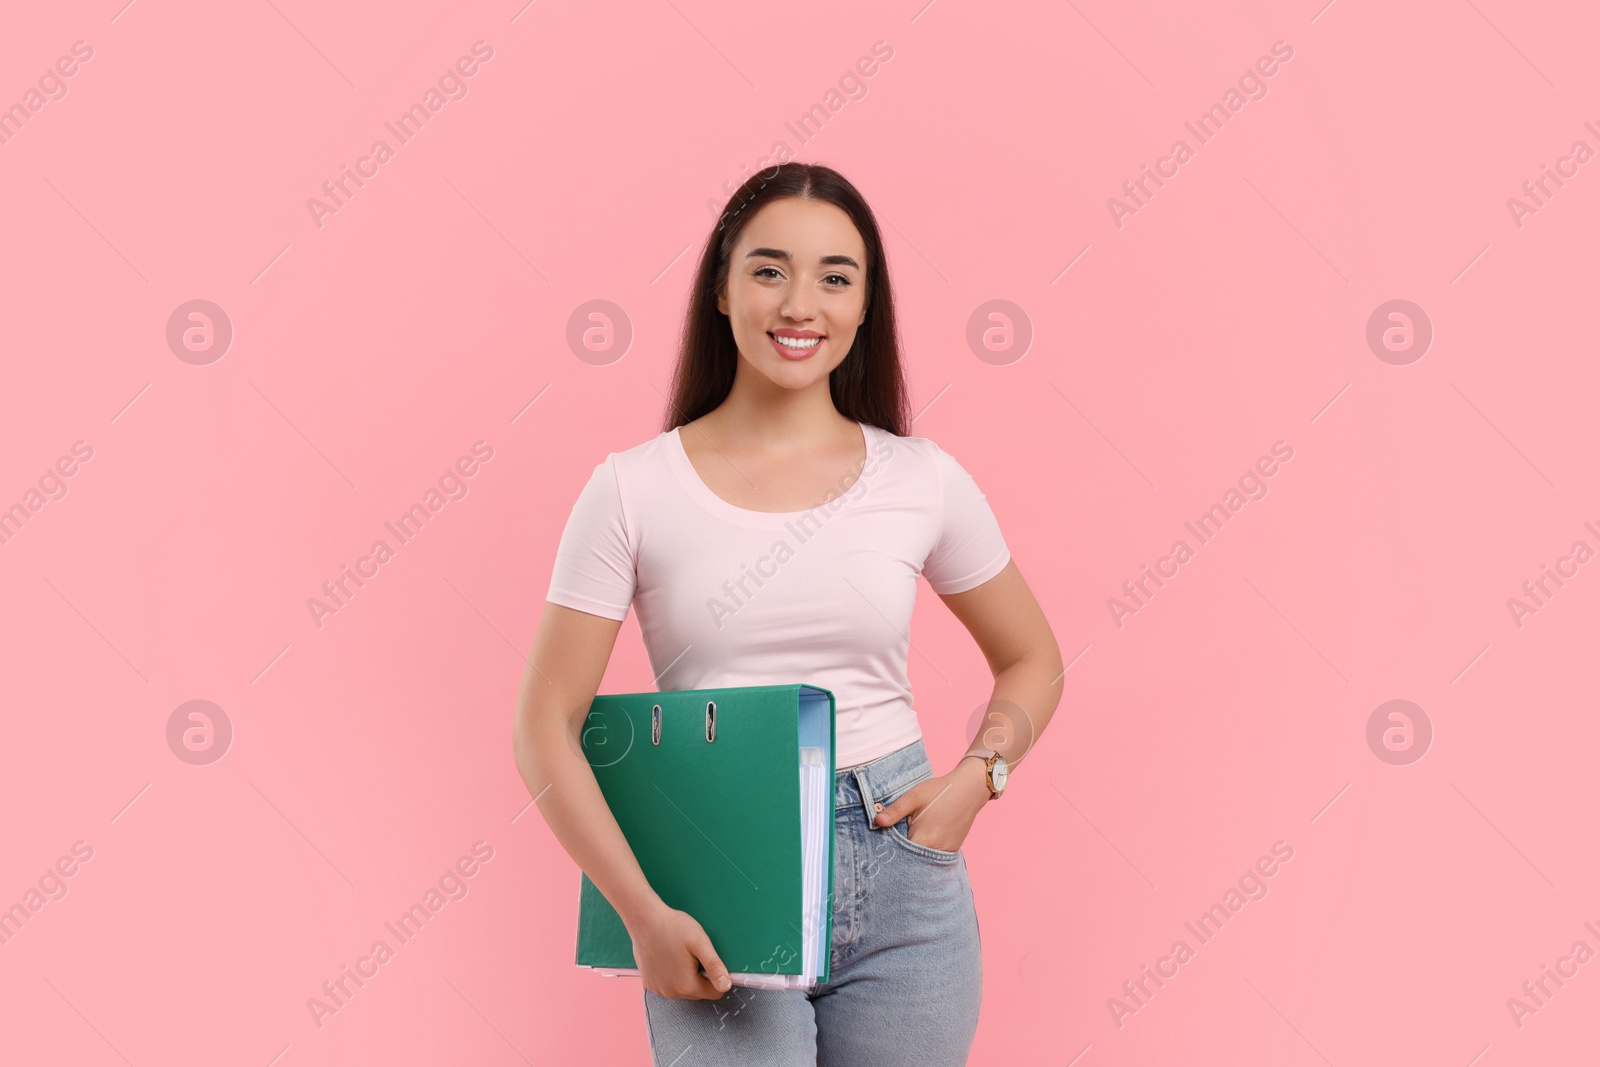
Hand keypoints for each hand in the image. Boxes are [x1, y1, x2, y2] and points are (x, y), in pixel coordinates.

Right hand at [626, 900, 733, 998]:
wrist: (644, 919)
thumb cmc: (673, 927)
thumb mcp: (700, 943)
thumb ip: (715, 966)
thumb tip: (727, 986)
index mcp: (687, 985)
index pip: (715, 993)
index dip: (716, 977)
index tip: (708, 960)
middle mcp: (671, 993)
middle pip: (698, 991)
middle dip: (700, 975)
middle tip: (692, 953)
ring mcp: (658, 990)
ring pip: (683, 989)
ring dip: (685, 976)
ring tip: (678, 954)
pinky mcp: (649, 984)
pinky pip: (668, 985)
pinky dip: (671, 975)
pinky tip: (667, 957)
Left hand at [872, 759, 990, 851]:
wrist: (970, 789)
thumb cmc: (940, 791)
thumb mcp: (914, 796)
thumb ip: (895, 811)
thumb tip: (877, 821)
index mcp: (924, 839)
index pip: (901, 856)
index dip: (892, 852)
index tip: (883, 849)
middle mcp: (936, 849)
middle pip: (913, 860)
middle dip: (902, 855)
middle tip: (894, 844)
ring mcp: (947, 850)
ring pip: (925, 859)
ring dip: (915, 854)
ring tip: (908, 841)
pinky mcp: (953, 848)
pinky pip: (936, 855)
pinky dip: (927, 851)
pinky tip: (922, 840)